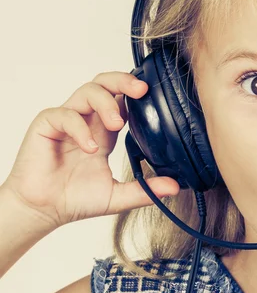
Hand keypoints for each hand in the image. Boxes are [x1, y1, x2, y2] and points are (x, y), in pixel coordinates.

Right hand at [2, 72, 179, 228]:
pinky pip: (64, 115)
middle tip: (141, 90)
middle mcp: (87, 121)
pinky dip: (80, 128)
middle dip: (123, 81)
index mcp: (104, 132)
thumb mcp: (118, 195)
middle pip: (105, 84)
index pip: (122, 100)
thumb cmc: (76, 199)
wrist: (44, 212)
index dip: (137, 95)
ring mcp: (66, 121)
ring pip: (87, 91)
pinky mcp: (46, 126)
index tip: (155, 97)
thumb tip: (176, 187)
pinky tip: (91, 148)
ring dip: (105, 102)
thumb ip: (145, 189)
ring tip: (117, 124)